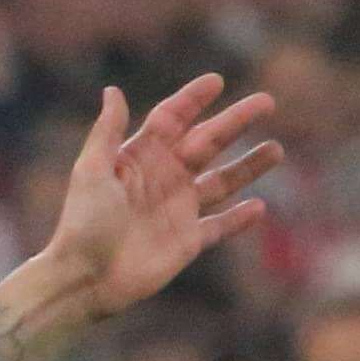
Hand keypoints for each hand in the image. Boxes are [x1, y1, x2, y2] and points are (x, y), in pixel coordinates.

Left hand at [38, 73, 280, 316]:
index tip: (216, 81)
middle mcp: (163, 178)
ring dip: (249, 166)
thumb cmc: (82, 223)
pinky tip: (260, 207)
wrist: (85, 278)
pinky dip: (239, 219)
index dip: (193, 100)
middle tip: (267, 101)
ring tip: (277, 149)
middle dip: (236, 122)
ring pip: (222, 181)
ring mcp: (178, 209)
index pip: (172, 119)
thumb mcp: (91, 171)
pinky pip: (219, 226)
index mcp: (139, 157)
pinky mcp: (187, 241)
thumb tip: (113, 90)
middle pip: (207, 142)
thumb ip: (107, 130)